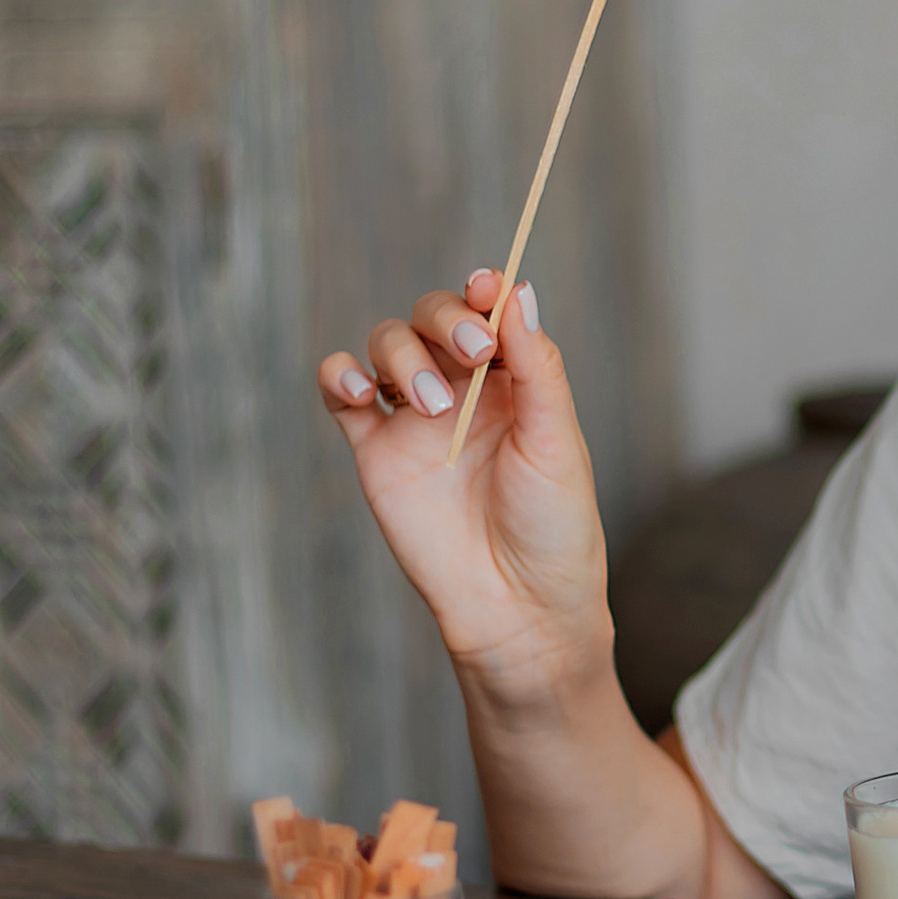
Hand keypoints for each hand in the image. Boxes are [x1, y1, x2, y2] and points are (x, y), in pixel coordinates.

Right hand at [318, 268, 608, 692]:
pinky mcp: (375, 453)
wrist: (517, 610)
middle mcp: (462, 391)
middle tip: (473, 354)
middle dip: (446, 321)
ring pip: (386, 346)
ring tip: (433, 404)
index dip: (481, 291)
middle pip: (432, 317)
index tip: (484, 287)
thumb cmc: (554, 529)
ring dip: (404, 356)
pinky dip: (340, 375)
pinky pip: (341, 393)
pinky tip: (361, 393)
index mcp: (513, 382)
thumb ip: (536, 366)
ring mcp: (414, 420)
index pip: (488, 312)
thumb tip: (517, 289)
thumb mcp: (558, 441)